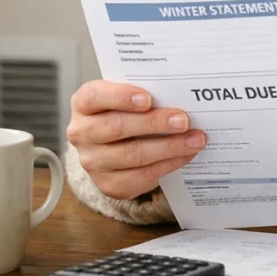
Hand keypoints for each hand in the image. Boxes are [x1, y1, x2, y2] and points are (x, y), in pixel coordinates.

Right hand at [66, 80, 206, 199]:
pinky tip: (185, 155)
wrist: (113, 145)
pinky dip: (167, 165)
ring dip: (168, 147)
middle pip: (117, 127)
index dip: (121, 97)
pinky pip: (140, 176)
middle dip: (155, 124)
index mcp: (84, 103)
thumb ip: (144, 91)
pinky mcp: (108, 184)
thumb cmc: (124, 111)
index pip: (95, 96)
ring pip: (132, 155)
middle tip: (184, 120)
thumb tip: (179, 92)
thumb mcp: (126, 96)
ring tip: (194, 140)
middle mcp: (81, 132)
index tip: (148, 99)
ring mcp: (92, 161)